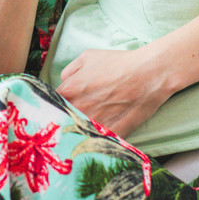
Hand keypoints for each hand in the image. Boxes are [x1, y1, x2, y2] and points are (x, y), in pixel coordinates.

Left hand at [56, 48, 176, 137]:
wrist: (149, 74)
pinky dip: (94, 140)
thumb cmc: (118, 63)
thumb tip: (62, 83)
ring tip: (85, 128)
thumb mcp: (87, 57)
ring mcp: (93, 123)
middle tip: (71, 118)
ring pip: (76, 134)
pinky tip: (97, 135)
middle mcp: (77, 109)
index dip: (53, 106)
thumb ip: (68, 71)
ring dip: (78, 131)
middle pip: (61, 121)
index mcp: (68, 90)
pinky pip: (95, 142)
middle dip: (63, 120)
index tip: (57, 108)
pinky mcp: (110, 134)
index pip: (49, 104)